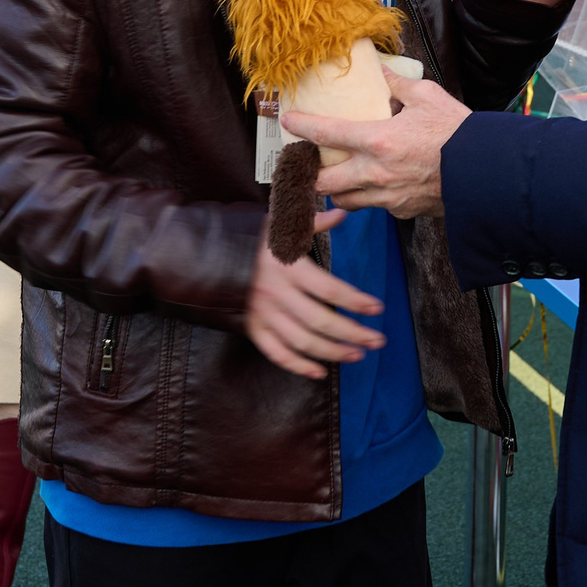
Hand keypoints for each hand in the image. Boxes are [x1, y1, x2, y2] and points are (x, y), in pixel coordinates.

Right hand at [245, 218, 385, 379]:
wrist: (209, 258)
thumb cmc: (253, 241)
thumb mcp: (280, 226)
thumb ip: (313, 222)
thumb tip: (341, 213)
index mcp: (287, 267)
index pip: (328, 288)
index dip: (354, 300)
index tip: (377, 308)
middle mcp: (276, 294)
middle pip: (321, 320)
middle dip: (353, 333)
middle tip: (377, 340)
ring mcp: (263, 315)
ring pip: (302, 342)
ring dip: (333, 352)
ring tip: (357, 355)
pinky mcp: (253, 330)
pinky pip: (277, 354)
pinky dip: (299, 367)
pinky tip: (321, 372)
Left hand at [292, 71, 470, 220]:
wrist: (487, 171)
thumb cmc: (458, 132)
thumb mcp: (427, 97)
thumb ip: (397, 85)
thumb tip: (382, 72)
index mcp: (377, 140)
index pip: (326, 133)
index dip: (301, 126)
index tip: (288, 121)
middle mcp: (375, 173)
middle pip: (323, 183)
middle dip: (310, 176)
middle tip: (308, 164)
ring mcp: (388, 196)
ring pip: (346, 201)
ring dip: (338, 191)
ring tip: (341, 177)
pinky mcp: (402, 210)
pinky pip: (376, 207)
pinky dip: (371, 197)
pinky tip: (380, 184)